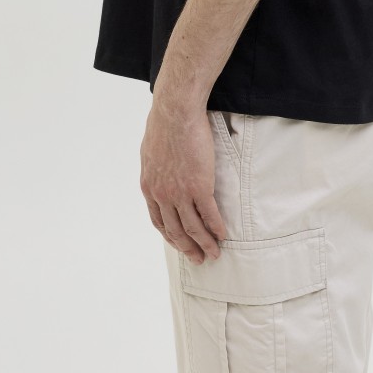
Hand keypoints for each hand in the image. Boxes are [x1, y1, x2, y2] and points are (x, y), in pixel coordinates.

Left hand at [140, 104, 226, 263]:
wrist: (175, 112)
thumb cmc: (163, 125)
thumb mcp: (150, 152)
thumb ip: (155, 169)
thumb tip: (160, 173)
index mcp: (149, 187)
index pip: (159, 221)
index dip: (171, 237)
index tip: (181, 245)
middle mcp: (162, 195)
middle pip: (176, 231)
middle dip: (188, 248)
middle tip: (199, 259)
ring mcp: (180, 193)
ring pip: (193, 228)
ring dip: (205, 244)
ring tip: (214, 253)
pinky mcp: (199, 186)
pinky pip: (209, 214)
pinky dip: (216, 228)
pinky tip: (223, 235)